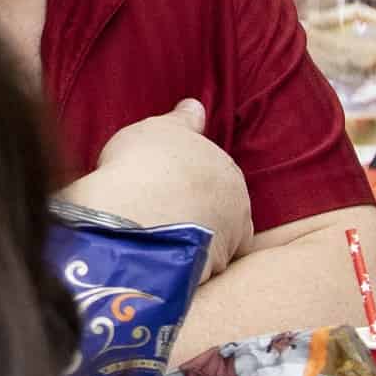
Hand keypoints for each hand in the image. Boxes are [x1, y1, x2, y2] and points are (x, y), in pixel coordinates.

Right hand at [76, 99, 255, 269]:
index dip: (188, 177)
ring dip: (196, 235)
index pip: (216, 173)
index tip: (165, 182)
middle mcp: (238, 201)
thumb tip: (197, 106)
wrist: (137, 217)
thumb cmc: (146, 165)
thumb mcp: (160, 129)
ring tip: (162, 236)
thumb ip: (182, 120)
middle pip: (219, 205)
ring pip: (215, 236)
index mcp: (227, 167)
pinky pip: (202, 263)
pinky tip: (166, 257)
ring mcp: (230, 237)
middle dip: (197, 207)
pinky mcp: (215, 269)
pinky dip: (189, 260)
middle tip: (160, 208)